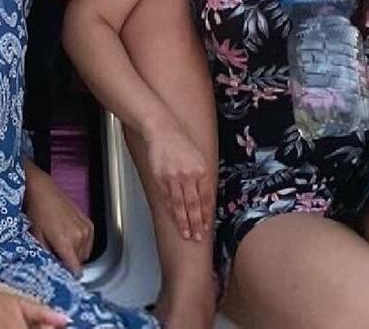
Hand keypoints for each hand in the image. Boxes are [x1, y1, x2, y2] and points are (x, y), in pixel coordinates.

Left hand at [24, 164, 93, 274]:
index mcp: (66, 241)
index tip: (63, 273)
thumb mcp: (36, 236)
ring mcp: (86, 229)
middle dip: (69, 261)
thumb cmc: (36, 211)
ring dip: (76, 252)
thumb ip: (47, 255)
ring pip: (84, 253)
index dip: (69, 274)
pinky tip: (70, 237)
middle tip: (57, 254)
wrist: (42, 189)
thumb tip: (53, 266)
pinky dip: (81, 244)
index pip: (75, 269)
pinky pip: (89, 243)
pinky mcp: (89, 223)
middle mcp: (79, 236)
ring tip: (62, 243)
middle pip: (79, 262)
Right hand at [140, 122, 211, 241]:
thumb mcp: (200, 157)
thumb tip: (207, 199)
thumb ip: (204, 177)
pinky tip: (174, 218)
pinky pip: (167, 198)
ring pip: (180, 205)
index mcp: (202, 170)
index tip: (208, 226)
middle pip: (194, 204)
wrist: (162, 131)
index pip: (206, 198)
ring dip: (183, 221)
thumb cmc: (182, 143)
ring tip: (186, 234)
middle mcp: (188, 175)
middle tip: (198, 236)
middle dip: (196, 223)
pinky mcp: (160, 178)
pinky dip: (171, 210)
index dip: (207, 214)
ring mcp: (173, 178)